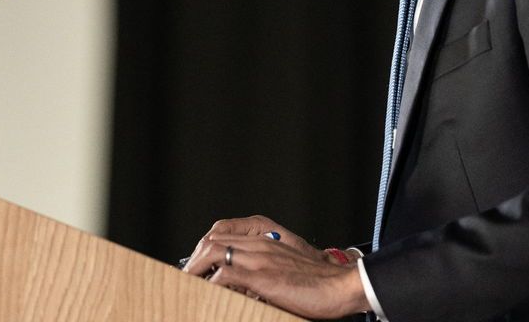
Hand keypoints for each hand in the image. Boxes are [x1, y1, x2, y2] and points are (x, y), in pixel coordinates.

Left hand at [181, 216, 367, 318]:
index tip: (196, 266)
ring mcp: (260, 259)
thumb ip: (267, 271)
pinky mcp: (263, 277)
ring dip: (196, 268)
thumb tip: (245, 287)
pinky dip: (211, 283)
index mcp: (266, 241)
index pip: (223, 234)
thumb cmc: (320, 283)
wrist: (342, 285)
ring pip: (214, 252)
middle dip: (194, 258)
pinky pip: (225, 274)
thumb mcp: (288, 270)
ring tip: (188, 284)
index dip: (204, 249)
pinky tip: (207, 294)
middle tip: (186, 276)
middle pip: (213, 240)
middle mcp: (260, 244)